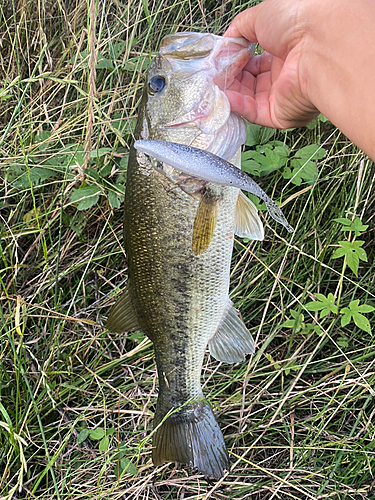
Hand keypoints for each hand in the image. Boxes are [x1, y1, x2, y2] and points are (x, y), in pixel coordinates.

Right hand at [224, 0, 319, 128]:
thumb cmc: (298, 20)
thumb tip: (224, 44)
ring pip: (247, 99)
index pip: (254, 62)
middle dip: (229, 77)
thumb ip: (239, 29)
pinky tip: (223, 95)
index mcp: (285, 52)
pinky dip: (236, 105)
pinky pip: (253, 112)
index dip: (235, 61)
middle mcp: (285, 75)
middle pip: (249, 82)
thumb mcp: (261, 15)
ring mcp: (283, 96)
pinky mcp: (280, 114)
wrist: (319, 42)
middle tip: (213, 73)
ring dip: (229, 91)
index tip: (219, 60)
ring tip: (213, 84)